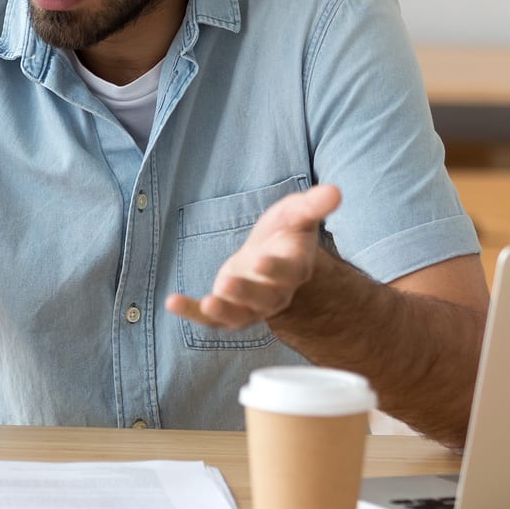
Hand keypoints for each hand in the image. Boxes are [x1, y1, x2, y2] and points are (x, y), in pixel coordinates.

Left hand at [165, 184, 340, 329]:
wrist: (271, 256)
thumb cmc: (286, 232)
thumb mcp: (297, 213)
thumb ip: (314, 205)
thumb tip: (337, 191)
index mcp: (293, 268)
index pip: (287, 271)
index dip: (275, 268)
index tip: (262, 261)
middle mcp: (275, 292)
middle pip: (263, 298)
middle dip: (246, 292)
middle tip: (228, 284)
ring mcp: (251, 305)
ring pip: (239, 314)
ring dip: (222, 311)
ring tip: (207, 304)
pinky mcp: (229, 310)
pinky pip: (211, 317)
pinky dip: (192, 312)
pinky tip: (172, 302)